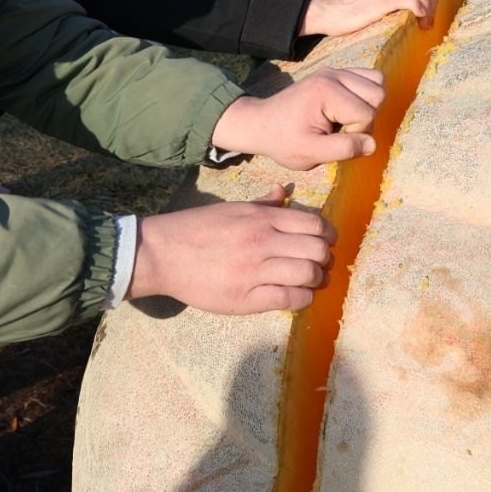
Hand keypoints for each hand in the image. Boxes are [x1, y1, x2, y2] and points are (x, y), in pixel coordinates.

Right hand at [127, 185, 336, 312]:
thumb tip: (284, 192)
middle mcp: (262, 240)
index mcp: (260, 217)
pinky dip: (302, 299)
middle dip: (325, 259)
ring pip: (308, 274)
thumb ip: (262, 203)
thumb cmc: (196, 228)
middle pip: (317, 249)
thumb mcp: (231, 208)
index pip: (314, 223)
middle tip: (319, 265)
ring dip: (316, 280)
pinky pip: (289, 299)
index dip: (327, 235)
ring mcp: (255, 270)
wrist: (162, 253)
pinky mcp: (246, 297)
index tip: (325, 243)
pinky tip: (297, 297)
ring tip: (309, 282)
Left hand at [210, 67, 384, 169]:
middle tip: (341, 129)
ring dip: (367, 104)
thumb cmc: (283, 141)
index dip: (357, 133)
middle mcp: (333, 75)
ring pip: (377, 82)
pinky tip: (345, 109)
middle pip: (378, 93)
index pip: (367, 114)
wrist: (262, 123)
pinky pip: (368, 77)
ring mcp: (334, 70)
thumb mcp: (310, 153)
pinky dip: (364, 94)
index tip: (332, 138)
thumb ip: (343, 149)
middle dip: (366, 117)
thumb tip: (372, 145)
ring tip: (344, 119)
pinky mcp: (335, 73)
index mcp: (327, 92)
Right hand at [300, 0, 440, 35]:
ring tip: (422, 24)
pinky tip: (415, 20)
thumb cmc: (352, 7)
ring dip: (429, 9)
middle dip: (435, 2)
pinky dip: (420, 11)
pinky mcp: (383, 0)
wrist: (330, 8)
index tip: (428, 13)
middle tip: (427, 20)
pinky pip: (413, 0)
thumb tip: (411, 5)